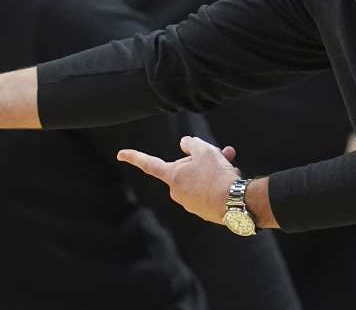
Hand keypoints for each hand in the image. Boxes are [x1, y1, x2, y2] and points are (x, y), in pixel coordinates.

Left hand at [118, 136, 240, 225]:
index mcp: (173, 177)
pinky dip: (217, 183)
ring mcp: (190, 204)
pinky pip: (208, 191)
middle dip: (201, 160)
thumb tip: (185, 143)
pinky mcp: (204, 211)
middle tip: (220, 153)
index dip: (135, 157)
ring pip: (199, 179)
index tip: (120, 154)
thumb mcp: (205, 151)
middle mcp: (178, 192)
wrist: (235, 202)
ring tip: (230, 164)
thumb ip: (192, 143)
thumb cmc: (217, 175)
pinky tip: (231, 179)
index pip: (150, 164)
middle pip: (186, 169)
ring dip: (213, 170)